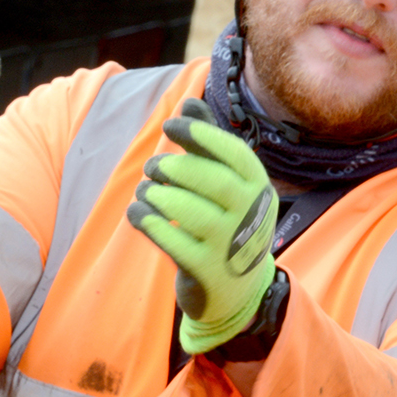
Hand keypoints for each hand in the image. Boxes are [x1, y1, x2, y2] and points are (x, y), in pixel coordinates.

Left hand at [126, 98, 277, 354]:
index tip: (169, 126)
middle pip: (211, 180)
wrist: (240, 292)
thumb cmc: (229, 224)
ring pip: (189, 211)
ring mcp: (230, 245)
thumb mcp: (228, 185)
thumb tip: (189, 103)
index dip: (199, 134)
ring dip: (157, 195)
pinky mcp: (207, 271)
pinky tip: (137, 214)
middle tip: (152, 167)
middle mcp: (250, 215)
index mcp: (259, 187)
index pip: (233, 152)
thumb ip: (208, 144)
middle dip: (174, 167)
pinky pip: (172, 241)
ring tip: (145, 191)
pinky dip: (149, 222)